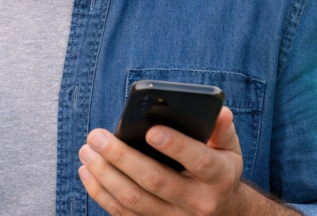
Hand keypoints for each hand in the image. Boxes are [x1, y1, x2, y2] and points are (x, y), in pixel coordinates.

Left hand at [77, 107, 286, 214]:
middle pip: (155, 181)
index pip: (199, 161)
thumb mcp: (229, 150)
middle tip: (97, 136)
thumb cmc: (219, 170)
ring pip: (133, 200)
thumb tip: (219, 112)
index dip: (176, 146)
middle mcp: (197, 202)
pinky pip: (123, 214)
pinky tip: (88, 172)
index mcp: (218, 177)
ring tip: (87, 151)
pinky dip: (101, 193)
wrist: (223, 213)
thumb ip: (222, 129)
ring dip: (104, 175)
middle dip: (122, 157)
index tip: (151, 130)